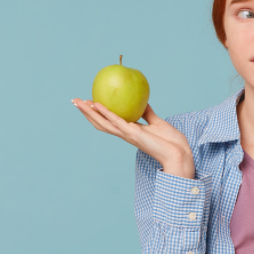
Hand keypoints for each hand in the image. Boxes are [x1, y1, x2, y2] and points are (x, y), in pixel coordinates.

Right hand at [72, 99, 194, 178]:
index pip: (107, 121)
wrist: (178, 153)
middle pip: (100, 122)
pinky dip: (106, 113)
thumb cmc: (170, 141)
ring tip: (79, 102)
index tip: (87, 103)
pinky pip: (116, 121)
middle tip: (75, 101)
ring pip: (103, 123)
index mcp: (128, 131)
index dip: (96, 114)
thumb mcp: (157, 122)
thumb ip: (148, 113)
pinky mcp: (133, 134)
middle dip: (86, 112)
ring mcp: (127, 134)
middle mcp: (124, 134)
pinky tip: (97, 104)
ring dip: (89, 112)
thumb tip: (143, 101)